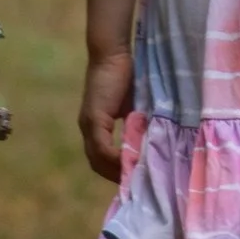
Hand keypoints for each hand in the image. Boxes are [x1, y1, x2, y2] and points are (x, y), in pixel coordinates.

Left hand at [78, 47, 133, 182]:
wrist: (112, 54)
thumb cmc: (125, 75)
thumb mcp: (133, 107)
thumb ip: (136, 125)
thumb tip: (151, 143)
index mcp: (96, 126)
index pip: (100, 158)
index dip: (114, 171)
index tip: (132, 179)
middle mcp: (88, 128)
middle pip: (96, 163)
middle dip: (115, 176)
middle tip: (135, 185)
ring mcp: (89, 124)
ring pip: (97, 159)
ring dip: (115, 170)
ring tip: (134, 177)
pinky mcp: (94, 118)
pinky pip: (102, 148)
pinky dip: (115, 158)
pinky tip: (129, 163)